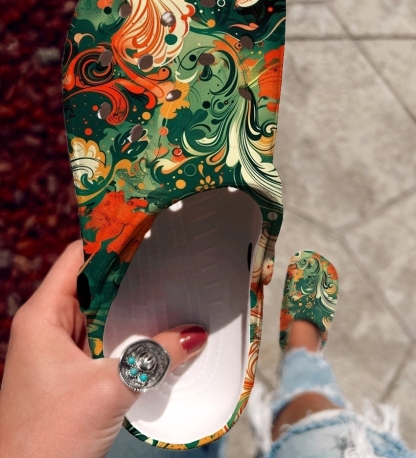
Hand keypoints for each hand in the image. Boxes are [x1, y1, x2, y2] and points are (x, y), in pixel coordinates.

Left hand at [0, 241, 207, 457]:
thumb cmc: (50, 437)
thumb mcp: (110, 389)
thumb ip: (156, 356)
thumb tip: (195, 334)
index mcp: (42, 315)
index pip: (78, 257)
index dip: (110, 237)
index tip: (146, 225)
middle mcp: (46, 324)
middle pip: (91, 281)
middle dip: (128, 269)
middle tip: (168, 253)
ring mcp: (57, 348)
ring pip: (98, 310)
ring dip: (129, 302)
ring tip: (168, 285)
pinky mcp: (69, 370)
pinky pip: (100, 336)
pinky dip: (125, 329)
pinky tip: (153, 328)